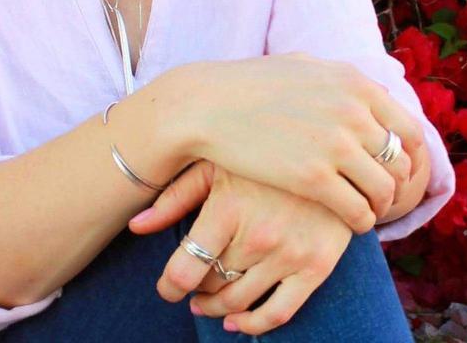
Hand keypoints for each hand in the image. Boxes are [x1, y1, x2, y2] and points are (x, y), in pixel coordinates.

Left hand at [130, 159, 353, 336]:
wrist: (330, 140)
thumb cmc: (265, 146)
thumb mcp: (220, 160)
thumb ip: (177, 195)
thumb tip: (136, 227)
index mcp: (229, 206)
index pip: (185, 269)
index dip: (169, 285)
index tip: (167, 287)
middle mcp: (258, 234)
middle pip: (211, 284)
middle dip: (195, 290)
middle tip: (191, 284)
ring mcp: (290, 253)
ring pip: (239, 302)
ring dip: (218, 309)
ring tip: (208, 300)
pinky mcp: (318, 265)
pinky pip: (280, 312)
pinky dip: (254, 325)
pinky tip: (239, 320)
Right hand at [175, 52, 421, 232]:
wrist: (208, 105)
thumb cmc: (251, 85)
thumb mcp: (305, 67)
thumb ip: (340, 79)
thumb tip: (368, 89)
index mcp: (355, 82)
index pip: (408, 128)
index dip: (411, 157)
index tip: (400, 173)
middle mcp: (353, 110)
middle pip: (400, 162)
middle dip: (396, 184)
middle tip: (383, 197)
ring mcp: (335, 144)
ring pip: (384, 190)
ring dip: (379, 206)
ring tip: (366, 211)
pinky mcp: (314, 178)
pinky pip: (358, 211)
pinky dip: (361, 221)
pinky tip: (349, 222)